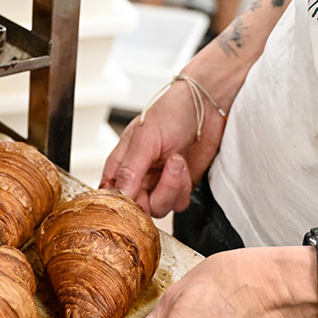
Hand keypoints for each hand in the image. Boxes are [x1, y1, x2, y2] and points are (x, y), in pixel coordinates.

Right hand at [100, 81, 225, 217]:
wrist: (205, 108)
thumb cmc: (170, 113)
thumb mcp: (145, 138)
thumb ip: (130, 169)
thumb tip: (120, 194)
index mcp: (119, 166)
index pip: (112, 197)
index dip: (124, 203)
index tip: (139, 194)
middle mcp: (137, 178)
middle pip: (138, 209)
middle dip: (157, 192)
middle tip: (167, 167)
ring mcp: (157, 185)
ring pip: (159, 208)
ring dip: (172, 186)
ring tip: (176, 160)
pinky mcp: (177, 188)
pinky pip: (178, 204)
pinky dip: (183, 187)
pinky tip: (183, 166)